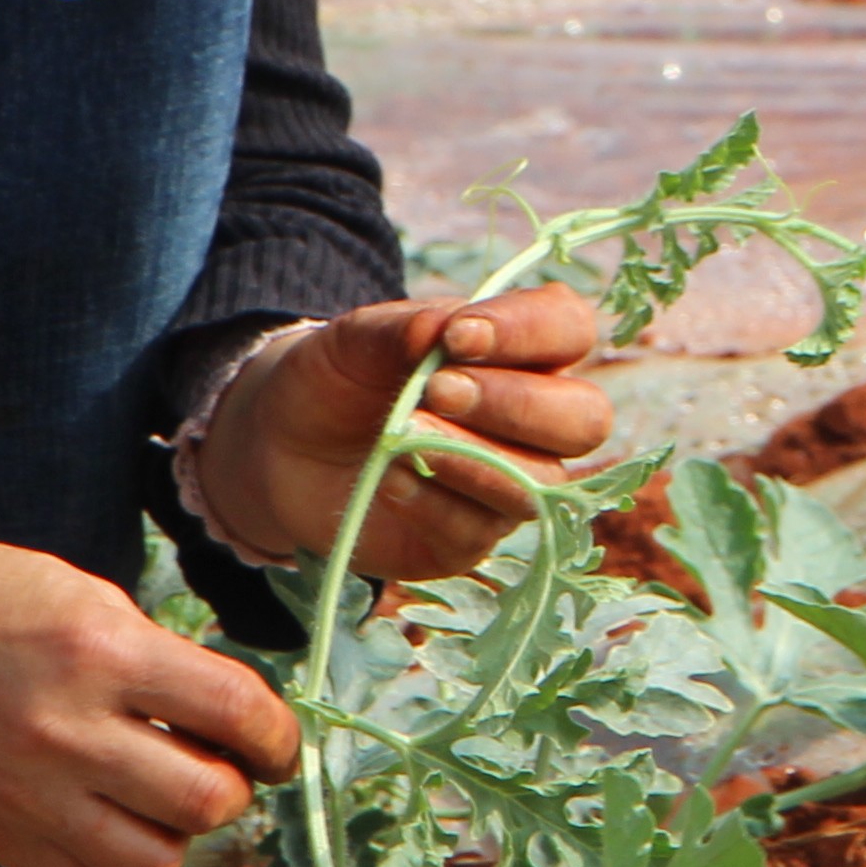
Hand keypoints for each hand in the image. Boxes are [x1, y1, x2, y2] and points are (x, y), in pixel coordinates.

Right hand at [0, 527, 302, 866]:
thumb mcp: (90, 599)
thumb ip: (162, 664)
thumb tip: (237, 727)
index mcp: (104, 652)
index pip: (237, 711)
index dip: (278, 736)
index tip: (276, 745)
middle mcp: (70, 731)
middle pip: (208, 802)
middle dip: (233, 787)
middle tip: (219, 768)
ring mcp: (29, 794)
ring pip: (156, 864)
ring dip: (179, 836)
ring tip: (162, 801)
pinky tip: (112, 828)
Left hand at [210, 286, 612, 579]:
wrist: (281, 442)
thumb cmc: (339, 376)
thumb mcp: (358, 338)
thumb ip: (407, 327)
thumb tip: (446, 327)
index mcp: (521, 351)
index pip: (570, 330)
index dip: (530, 332)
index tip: (458, 335)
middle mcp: (531, 421)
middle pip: (584, 419)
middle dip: (516, 404)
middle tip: (438, 390)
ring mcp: (506, 485)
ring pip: (540, 484)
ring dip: (475, 457)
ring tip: (405, 436)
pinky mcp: (466, 540)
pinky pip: (478, 532)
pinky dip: (434, 503)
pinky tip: (391, 480)